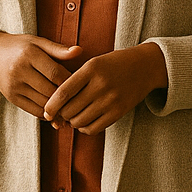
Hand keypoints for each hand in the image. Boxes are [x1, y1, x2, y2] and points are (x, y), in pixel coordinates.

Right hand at [0, 32, 82, 118]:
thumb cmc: (19, 46)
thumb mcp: (37, 42)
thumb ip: (58, 49)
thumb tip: (80, 51)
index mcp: (29, 54)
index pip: (55, 73)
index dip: (71, 81)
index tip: (82, 84)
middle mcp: (19, 71)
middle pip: (50, 90)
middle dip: (67, 97)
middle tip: (82, 100)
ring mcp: (14, 86)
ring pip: (43, 103)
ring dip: (59, 108)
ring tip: (73, 108)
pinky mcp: (11, 98)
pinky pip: (33, 110)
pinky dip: (47, 113)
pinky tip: (57, 112)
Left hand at [42, 43, 167, 134]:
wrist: (145, 66)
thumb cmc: (114, 64)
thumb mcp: (94, 63)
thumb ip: (75, 80)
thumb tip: (55, 104)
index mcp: (91, 69)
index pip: (64, 92)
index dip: (51, 105)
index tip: (46, 112)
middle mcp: (101, 85)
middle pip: (70, 110)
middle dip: (62, 114)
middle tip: (61, 113)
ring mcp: (111, 100)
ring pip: (80, 121)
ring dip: (72, 122)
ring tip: (73, 116)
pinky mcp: (119, 112)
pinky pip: (94, 128)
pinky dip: (85, 128)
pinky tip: (85, 120)